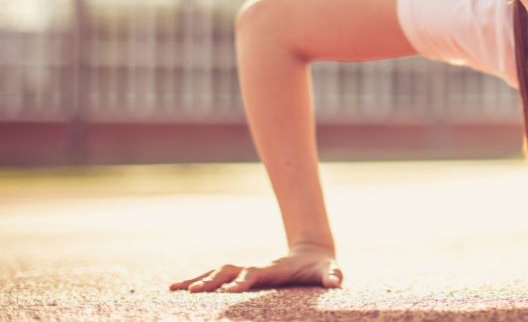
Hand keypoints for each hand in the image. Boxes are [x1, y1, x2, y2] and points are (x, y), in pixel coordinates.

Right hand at [168, 244, 342, 292]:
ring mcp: (247, 271)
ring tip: (173, 290)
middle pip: (228, 271)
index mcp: (273, 270)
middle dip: (212, 280)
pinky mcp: (242, 277)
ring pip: (216, 273)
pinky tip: (176, 290)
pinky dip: (196, 282)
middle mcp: (255, 269)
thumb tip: (335, 282)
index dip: (243, 281)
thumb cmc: (322, 268)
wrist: (313, 254)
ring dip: (197, 280)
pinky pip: (215, 279)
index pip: (254, 274)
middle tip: (194, 292)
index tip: (231, 290)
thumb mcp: (330, 271)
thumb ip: (332, 276)